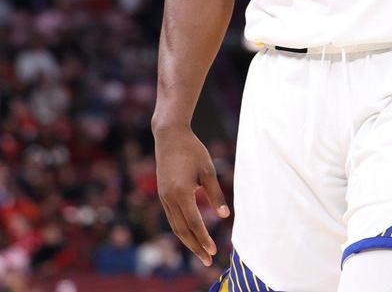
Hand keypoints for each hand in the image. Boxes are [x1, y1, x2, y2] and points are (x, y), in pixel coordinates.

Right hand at [153, 125, 229, 265]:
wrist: (170, 136)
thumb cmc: (193, 150)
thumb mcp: (208, 170)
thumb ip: (215, 194)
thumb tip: (225, 216)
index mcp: (181, 192)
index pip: (193, 223)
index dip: (204, 238)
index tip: (213, 250)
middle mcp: (169, 198)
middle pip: (182, 230)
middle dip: (195, 246)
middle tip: (208, 260)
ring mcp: (163, 197)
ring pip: (175, 226)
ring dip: (187, 241)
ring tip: (200, 252)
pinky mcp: (162, 194)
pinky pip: (172, 217)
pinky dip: (181, 229)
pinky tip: (190, 234)